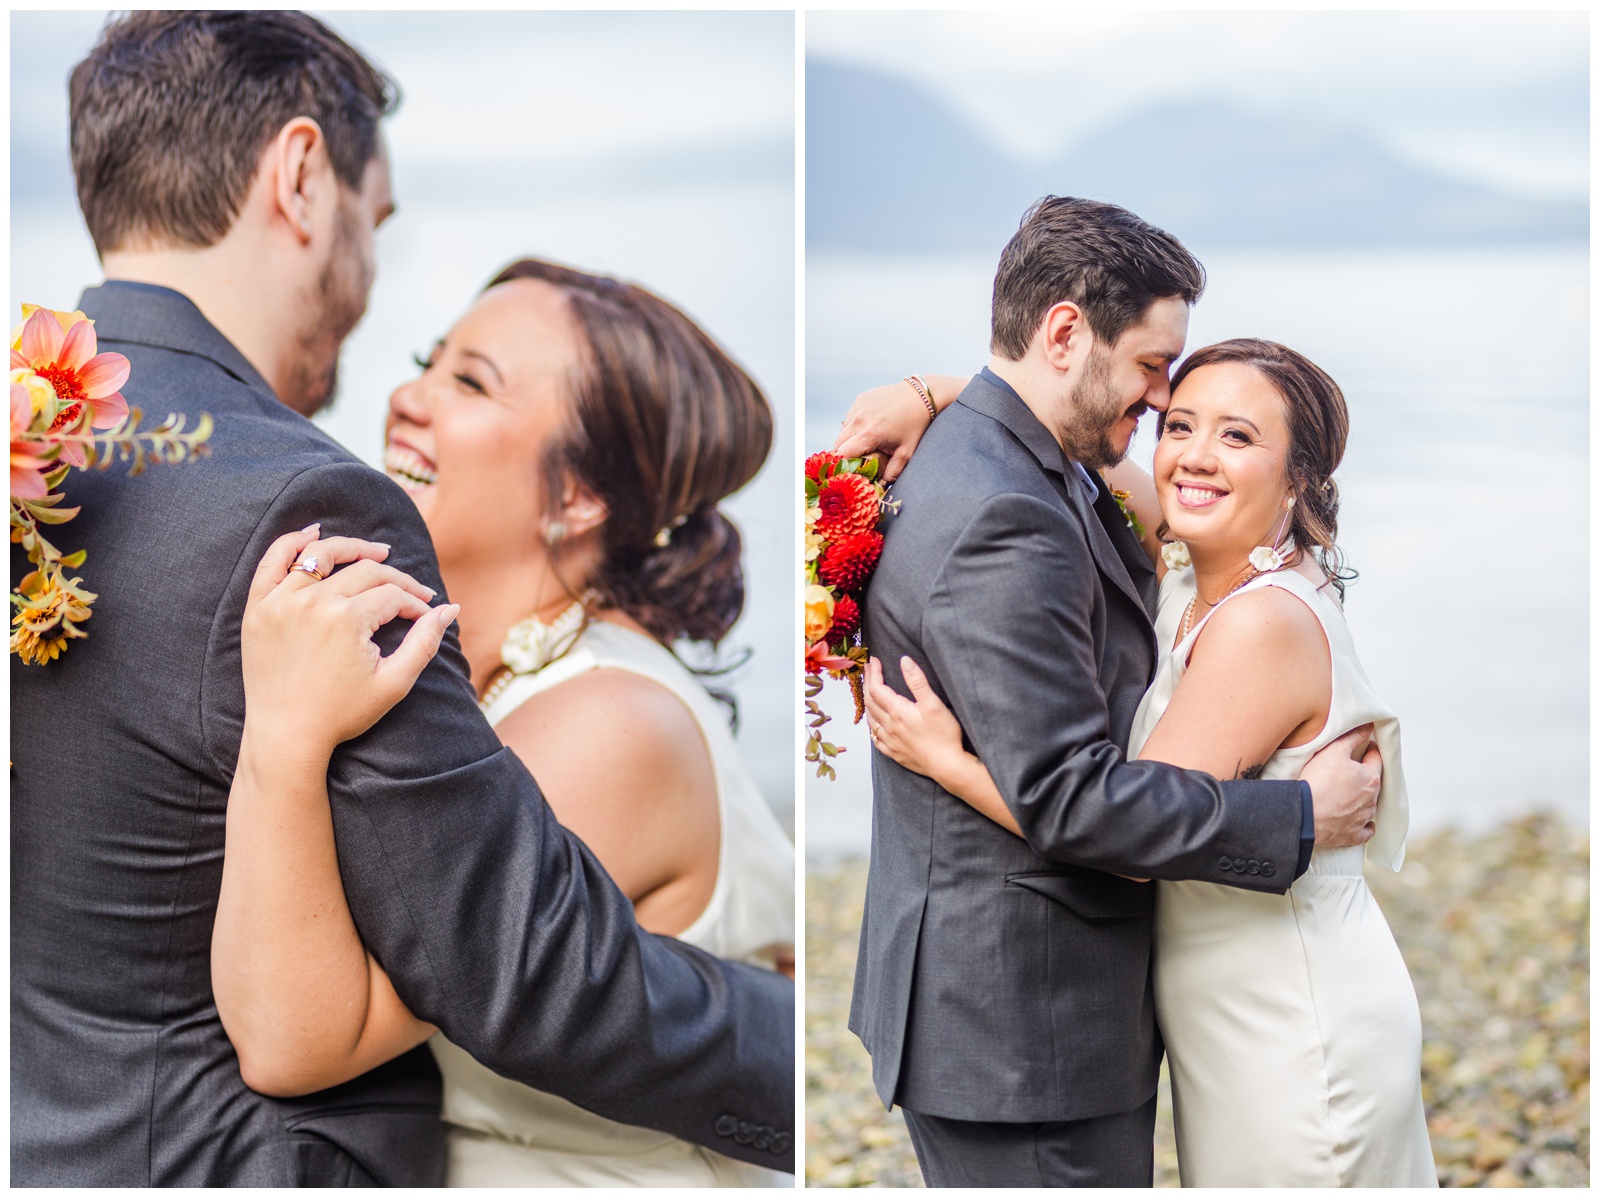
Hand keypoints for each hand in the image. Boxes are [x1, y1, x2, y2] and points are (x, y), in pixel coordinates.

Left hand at [240, 525, 459, 758]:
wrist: (286, 736)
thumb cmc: (343, 714)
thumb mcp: (394, 682)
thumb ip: (425, 642)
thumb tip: (450, 608)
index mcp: (348, 620)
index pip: (392, 595)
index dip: (415, 603)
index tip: (425, 615)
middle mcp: (313, 602)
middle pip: (365, 572)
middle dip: (396, 579)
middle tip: (412, 590)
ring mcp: (281, 602)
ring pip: (322, 556)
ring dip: (353, 548)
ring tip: (375, 551)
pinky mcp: (258, 609)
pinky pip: (273, 562)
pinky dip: (292, 543)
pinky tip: (314, 534)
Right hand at [834, 380, 931, 482]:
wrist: (922, 395)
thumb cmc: (916, 426)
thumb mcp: (906, 453)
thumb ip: (892, 474)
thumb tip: (880, 488)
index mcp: (869, 434)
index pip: (841, 455)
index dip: (842, 466)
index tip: (848, 471)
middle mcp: (859, 419)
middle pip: (838, 444)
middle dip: (844, 455)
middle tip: (857, 461)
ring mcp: (858, 407)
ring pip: (842, 430)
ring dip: (848, 439)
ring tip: (865, 443)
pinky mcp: (860, 399)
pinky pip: (850, 417)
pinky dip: (854, 426)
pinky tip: (870, 426)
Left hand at [863, 655, 969, 781]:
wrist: (948, 766)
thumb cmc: (944, 735)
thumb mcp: (934, 704)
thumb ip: (917, 681)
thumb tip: (904, 661)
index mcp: (897, 712)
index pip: (877, 688)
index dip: (874, 672)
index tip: (874, 660)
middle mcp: (889, 727)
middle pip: (870, 701)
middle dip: (869, 683)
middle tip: (870, 670)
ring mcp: (890, 742)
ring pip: (871, 720)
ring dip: (868, 703)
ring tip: (870, 692)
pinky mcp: (895, 753)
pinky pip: (876, 739)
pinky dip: (872, 726)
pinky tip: (875, 725)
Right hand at [1299, 724, 1381, 847]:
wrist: (1305, 813)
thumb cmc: (1319, 781)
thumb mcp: (1334, 751)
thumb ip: (1353, 737)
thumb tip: (1368, 727)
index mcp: (1370, 778)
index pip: (1376, 759)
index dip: (1370, 750)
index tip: (1365, 747)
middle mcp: (1371, 799)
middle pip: (1374, 783)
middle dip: (1366, 775)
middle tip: (1353, 770)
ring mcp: (1363, 818)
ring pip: (1371, 806)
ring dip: (1364, 799)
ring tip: (1350, 794)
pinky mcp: (1353, 834)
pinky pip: (1366, 831)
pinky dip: (1364, 825)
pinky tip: (1359, 821)